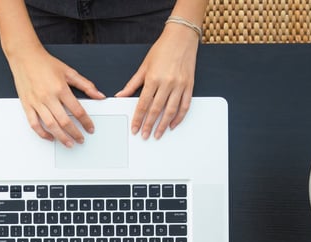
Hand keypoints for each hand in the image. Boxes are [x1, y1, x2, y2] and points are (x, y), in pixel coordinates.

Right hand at [6, 43, 105, 146]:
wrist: (25, 56)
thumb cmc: (45, 63)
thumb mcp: (69, 71)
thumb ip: (86, 85)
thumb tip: (99, 95)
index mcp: (60, 88)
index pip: (77, 110)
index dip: (86, 122)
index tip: (90, 128)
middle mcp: (48, 97)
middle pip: (65, 121)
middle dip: (75, 133)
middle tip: (81, 139)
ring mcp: (37, 102)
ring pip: (51, 126)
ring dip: (61, 137)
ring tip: (69, 143)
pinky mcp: (27, 105)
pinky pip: (34, 124)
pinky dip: (42, 133)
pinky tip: (50, 137)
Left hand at [115, 23, 199, 139]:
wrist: (181, 38)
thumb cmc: (162, 49)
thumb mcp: (144, 66)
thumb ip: (132, 84)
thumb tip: (121, 95)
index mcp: (153, 78)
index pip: (143, 104)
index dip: (138, 119)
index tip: (135, 128)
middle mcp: (167, 83)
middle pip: (155, 110)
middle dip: (149, 125)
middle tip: (145, 135)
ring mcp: (179, 85)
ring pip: (170, 111)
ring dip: (163, 125)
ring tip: (158, 134)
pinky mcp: (189, 86)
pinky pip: (184, 106)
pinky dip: (179, 117)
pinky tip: (173, 124)